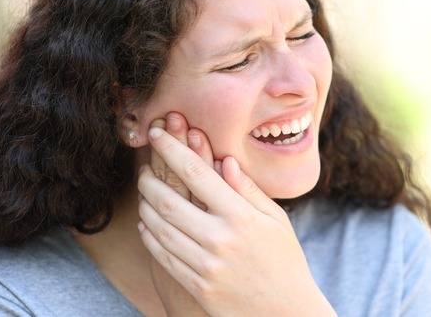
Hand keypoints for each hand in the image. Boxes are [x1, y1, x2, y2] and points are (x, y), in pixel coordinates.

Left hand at [137, 126, 335, 316]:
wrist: (287, 314)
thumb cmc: (284, 260)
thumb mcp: (276, 220)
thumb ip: (248, 189)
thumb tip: (224, 159)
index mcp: (240, 215)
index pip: (195, 172)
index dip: (170, 148)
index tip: (156, 132)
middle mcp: (220, 238)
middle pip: (168, 200)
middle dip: (148, 179)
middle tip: (143, 169)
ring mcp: (207, 265)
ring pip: (160, 228)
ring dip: (145, 207)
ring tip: (144, 194)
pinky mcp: (198, 287)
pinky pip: (163, 257)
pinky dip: (150, 237)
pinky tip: (147, 225)